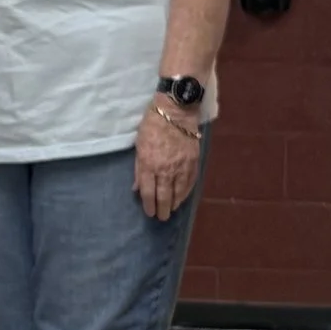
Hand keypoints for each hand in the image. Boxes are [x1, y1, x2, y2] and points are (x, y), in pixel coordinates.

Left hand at [134, 97, 200, 222]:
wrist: (175, 111)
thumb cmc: (152, 126)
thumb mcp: (139, 146)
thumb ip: (139, 169)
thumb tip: (137, 188)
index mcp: (149, 164)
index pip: (148, 192)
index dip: (149, 205)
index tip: (149, 212)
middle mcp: (166, 169)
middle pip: (164, 196)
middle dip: (162, 209)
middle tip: (161, 217)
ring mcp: (181, 166)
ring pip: (179, 192)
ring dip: (175, 203)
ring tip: (172, 210)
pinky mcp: (193, 162)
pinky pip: (190, 182)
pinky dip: (186, 192)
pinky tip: (183, 197)